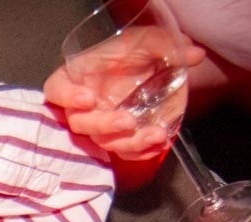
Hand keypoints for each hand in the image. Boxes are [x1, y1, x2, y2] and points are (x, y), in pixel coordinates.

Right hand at [45, 39, 205, 160]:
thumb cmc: (133, 52)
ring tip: (155, 136)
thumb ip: (163, 43)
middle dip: (104, 125)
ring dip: (129, 142)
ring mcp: (100, 126)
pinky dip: (142, 151)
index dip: (67, 97)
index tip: (87, 99)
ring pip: (104, 143)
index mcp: (77, 78)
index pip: (56, 90)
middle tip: (127, 121)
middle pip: (80, 123)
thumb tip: (194, 54)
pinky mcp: (120, 139)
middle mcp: (84, 106)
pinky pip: (126, 153)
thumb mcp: (144, 40)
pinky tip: (159, 143)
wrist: (150, 68)